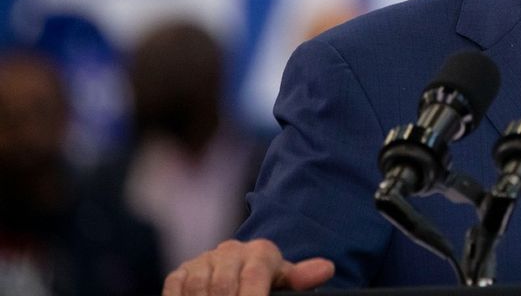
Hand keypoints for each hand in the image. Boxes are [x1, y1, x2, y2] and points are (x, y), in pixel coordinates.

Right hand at [162, 238, 333, 295]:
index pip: (254, 275)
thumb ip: (300, 278)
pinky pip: (175, 287)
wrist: (240, 269)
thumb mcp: (284, 280)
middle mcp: (230, 251)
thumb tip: (326, 268)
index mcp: (260, 252)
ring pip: (198, 287)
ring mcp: (204, 260)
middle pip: (223, 285)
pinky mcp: (181, 271)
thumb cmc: (268, 282)